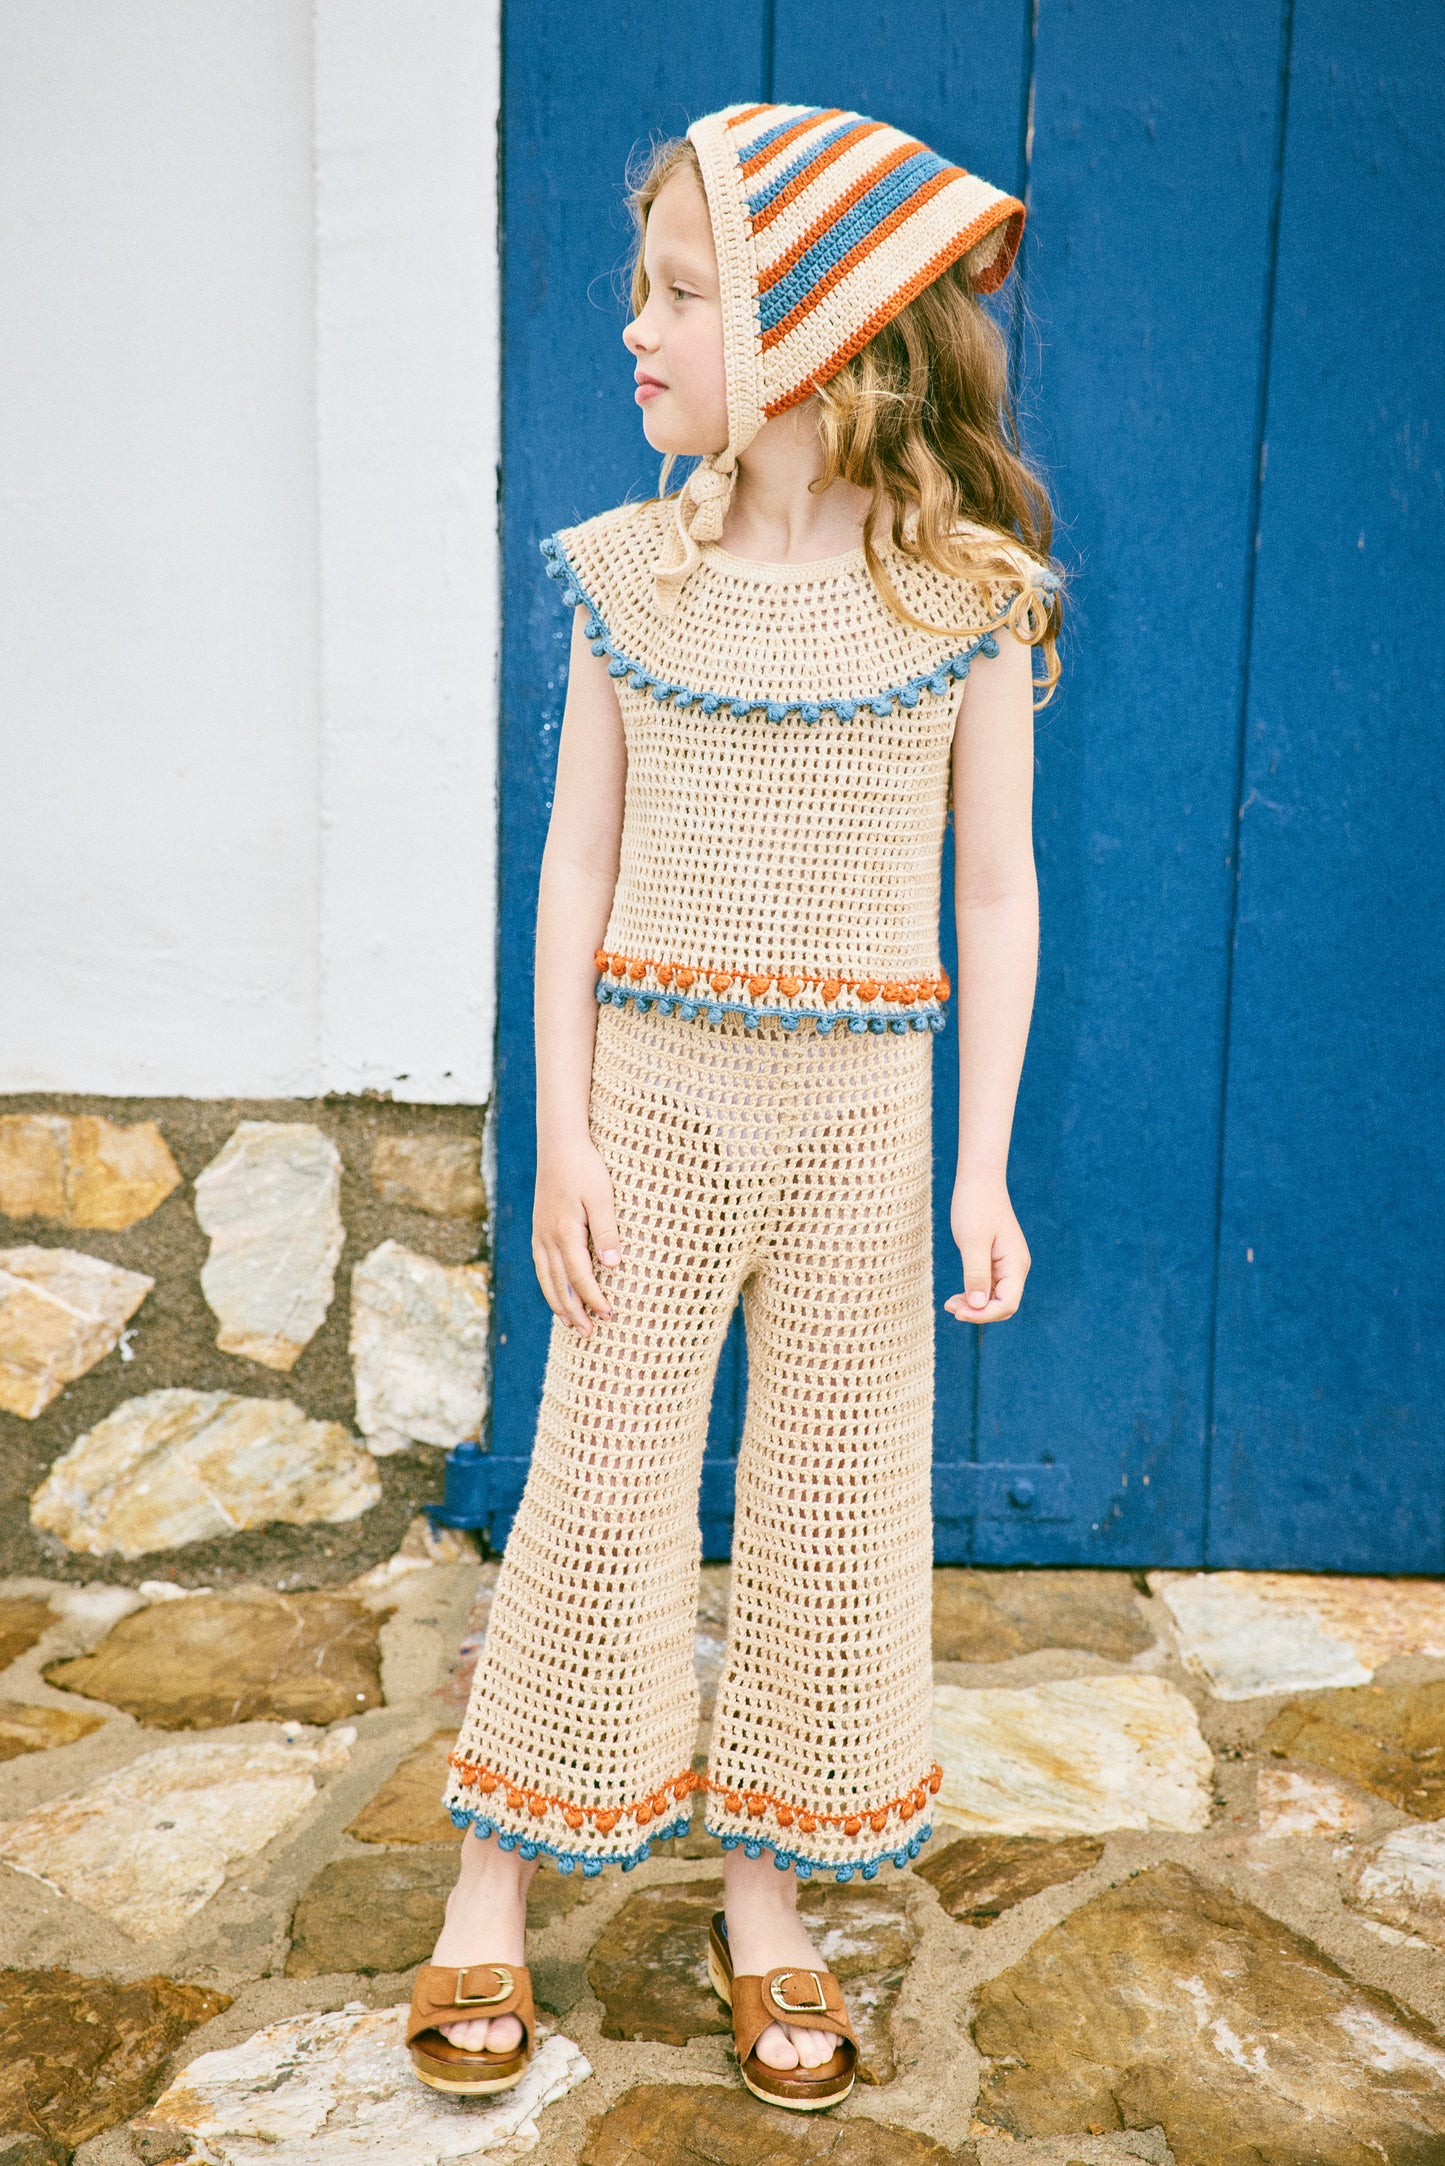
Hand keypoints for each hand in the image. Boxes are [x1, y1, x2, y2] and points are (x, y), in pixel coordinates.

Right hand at [532, 1138, 620, 1334]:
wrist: (559, 1144)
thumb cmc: (586, 1167)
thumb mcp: (603, 1196)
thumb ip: (607, 1231)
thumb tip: (612, 1266)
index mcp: (565, 1231)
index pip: (580, 1275)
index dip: (594, 1298)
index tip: (609, 1315)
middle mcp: (547, 1237)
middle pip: (559, 1284)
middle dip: (574, 1311)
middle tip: (589, 1334)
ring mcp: (540, 1233)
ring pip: (546, 1277)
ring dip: (558, 1302)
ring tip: (570, 1323)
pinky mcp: (539, 1228)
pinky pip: (541, 1265)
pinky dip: (548, 1284)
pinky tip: (556, 1292)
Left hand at [945, 1176, 1029, 1323]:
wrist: (978, 1181)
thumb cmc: (975, 1207)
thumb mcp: (972, 1242)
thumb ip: (976, 1274)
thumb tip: (977, 1305)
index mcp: (1016, 1264)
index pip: (1007, 1304)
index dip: (984, 1314)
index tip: (958, 1312)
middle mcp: (1016, 1268)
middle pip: (1003, 1305)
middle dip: (978, 1313)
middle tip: (951, 1307)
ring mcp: (1007, 1265)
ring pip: (994, 1298)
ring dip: (974, 1306)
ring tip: (950, 1303)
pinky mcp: (996, 1261)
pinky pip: (988, 1287)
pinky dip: (974, 1294)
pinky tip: (957, 1295)